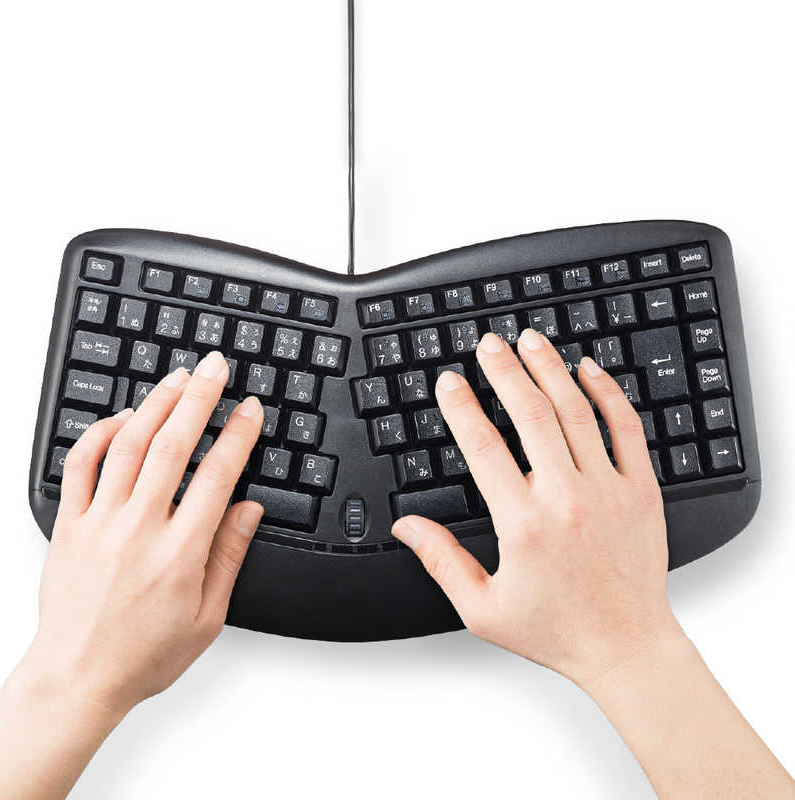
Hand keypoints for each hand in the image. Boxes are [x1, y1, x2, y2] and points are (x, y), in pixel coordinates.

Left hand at [26, 350, 263, 714]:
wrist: (77, 678)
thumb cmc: (142, 654)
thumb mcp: (207, 617)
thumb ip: (228, 556)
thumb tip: (248, 510)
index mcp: (179, 553)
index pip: (217, 476)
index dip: (238, 435)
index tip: (250, 410)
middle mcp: (138, 529)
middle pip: (173, 445)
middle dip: (199, 398)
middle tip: (214, 368)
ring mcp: (99, 522)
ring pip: (128, 445)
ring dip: (156, 404)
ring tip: (177, 378)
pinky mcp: (68, 524)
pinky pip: (80, 465)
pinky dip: (100, 433)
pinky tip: (124, 417)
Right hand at [392, 328, 676, 686]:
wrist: (626, 647)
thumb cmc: (557, 631)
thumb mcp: (483, 608)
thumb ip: (441, 561)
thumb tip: (406, 526)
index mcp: (523, 523)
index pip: (483, 447)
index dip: (462, 407)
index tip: (450, 381)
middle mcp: (566, 498)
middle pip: (530, 414)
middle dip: (504, 370)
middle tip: (489, 343)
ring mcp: (608, 490)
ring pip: (576, 412)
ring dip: (550, 369)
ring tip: (531, 340)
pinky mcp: (641, 491)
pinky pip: (626, 429)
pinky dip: (608, 393)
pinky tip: (589, 370)